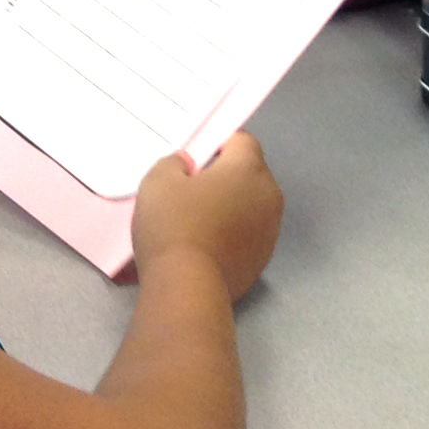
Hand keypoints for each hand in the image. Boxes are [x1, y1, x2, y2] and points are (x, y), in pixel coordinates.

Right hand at [132, 129, 281, 300]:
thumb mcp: (158, 183)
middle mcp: (269, 195)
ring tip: (198, 220)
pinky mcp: (264, 259)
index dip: (219, 143)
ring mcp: (270, 229)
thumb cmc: (174, 226)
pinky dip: (233, 234)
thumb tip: (186, 163)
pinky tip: (207, 245)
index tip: (196, 158)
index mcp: (248, 169)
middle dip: (225, 176)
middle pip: (249, 174)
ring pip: (251, 205)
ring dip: (231, 206)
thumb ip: (173, 163)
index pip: (242, 140)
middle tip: (192, 190)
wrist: (188, 287)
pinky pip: (248, 234)